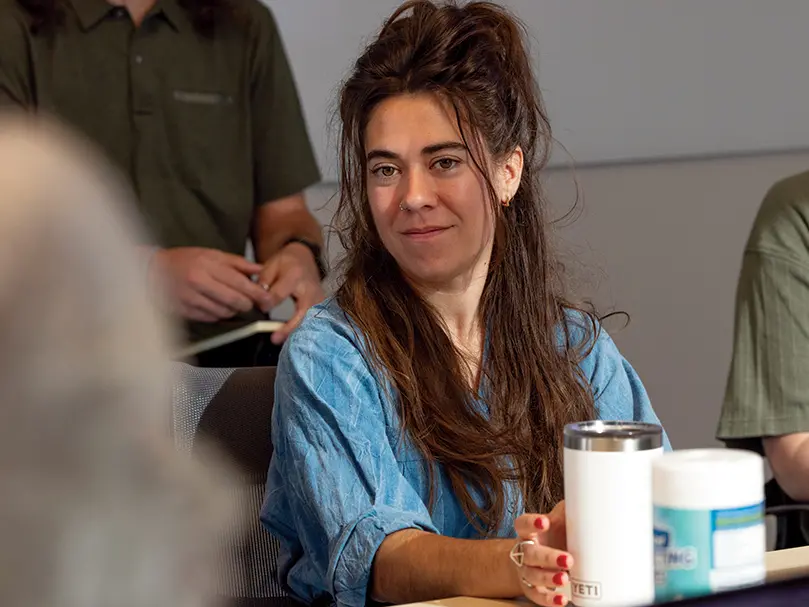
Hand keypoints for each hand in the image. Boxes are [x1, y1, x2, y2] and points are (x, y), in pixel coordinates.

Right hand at [151, 247, 271, 321]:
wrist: (152, 271)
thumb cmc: (184, 260)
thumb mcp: (211, 254)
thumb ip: (237, 263)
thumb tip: (260, 269)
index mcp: (207, 265)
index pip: (239, 282)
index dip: (256, 293)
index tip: (267, 298)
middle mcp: (199, 282)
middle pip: (234, 301)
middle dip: (247, 304)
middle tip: (250, 303)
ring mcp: (191, 298)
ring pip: (224, 312)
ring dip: (232, 310)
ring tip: (230, 302)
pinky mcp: (185, 311)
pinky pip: (210, 318)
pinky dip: (218, 314)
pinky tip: (216, 306)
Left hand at [256, 241, 325, 343]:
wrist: (305, 258)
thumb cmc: (288, 262)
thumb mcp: (272, 264)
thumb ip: (264, 281)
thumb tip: (261, 301)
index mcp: (295, 275)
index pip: (280, 293)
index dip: (268, 302)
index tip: (260, 307)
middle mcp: (310, 288)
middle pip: (302, 311)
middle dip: (289, 327)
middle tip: (275, 338)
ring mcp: (319, 299)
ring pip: (310, 320)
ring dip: (297, 333)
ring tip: (283, 342)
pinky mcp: (321, 306)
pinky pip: (313, 322)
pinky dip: (303, 332)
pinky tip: (293, 340)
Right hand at [511, 501, 572, 606]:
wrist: (532, 561)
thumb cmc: (550, 537)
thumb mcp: (557, 522)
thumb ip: (566, 512)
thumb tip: (586, 498)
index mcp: (528, 532)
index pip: (522, 524)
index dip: (531, 523)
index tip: (546, 521)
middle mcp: (524, 551)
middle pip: (530, 553)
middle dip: (548, 557)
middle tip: (568, 559)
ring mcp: (526, 571)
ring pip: (533, 575)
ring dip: (549, 578)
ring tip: (565, 579)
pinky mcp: (532, 589)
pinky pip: (537, 596)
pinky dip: (549, 600)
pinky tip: (562, 600)